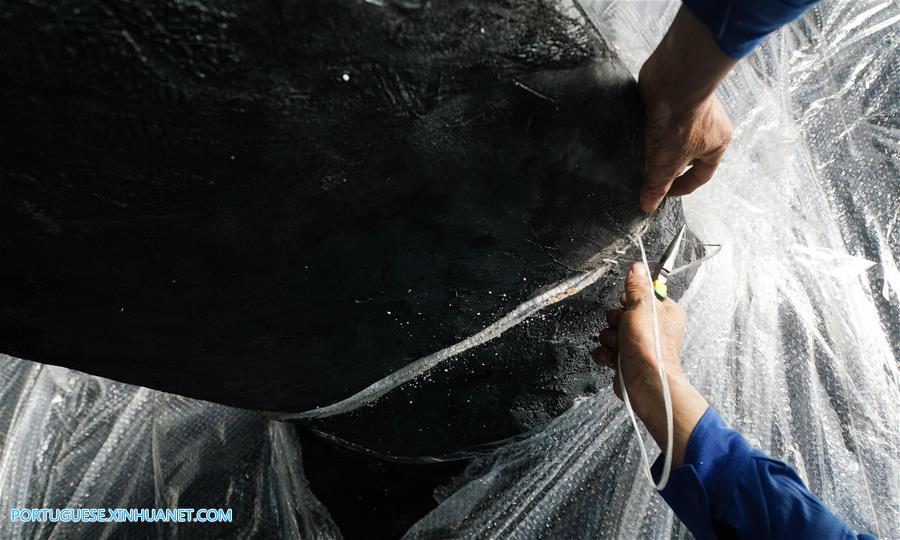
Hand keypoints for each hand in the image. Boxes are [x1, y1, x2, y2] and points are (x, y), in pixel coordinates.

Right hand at [591, 262, 707, 465]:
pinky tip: (613, 358)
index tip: (628, 304)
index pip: (640, 294)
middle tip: (624, 328)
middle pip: (620, 312)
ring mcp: (638, 344)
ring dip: (609, 338)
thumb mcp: (642, 307)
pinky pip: (605, 348)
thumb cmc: (650, 348)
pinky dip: (605, 353)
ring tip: (620, 346)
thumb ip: (637, 287)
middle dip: (615, 321)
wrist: (645, 383)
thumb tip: (637, 268)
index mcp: (664, 312)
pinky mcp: (625, 358)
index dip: (629, 299)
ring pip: (610, 330)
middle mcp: (652, 327)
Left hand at [636, 6, 736, 212]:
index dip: (681, 188)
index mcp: (718, 144)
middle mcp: (709, 127)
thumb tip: (649, 206)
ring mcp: (691, 110)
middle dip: (669, 165)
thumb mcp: (667, 162)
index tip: (662, 194)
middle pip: (687, 155)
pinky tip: (638, 133)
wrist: (673, 79)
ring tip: (640, 154)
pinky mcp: (673, 98)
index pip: (702, 175)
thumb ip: (658, 185)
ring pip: (674, 136)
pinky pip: (663, 119)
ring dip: (659, 146)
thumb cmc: (679, 121)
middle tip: (648, 174)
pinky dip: (652, 128)